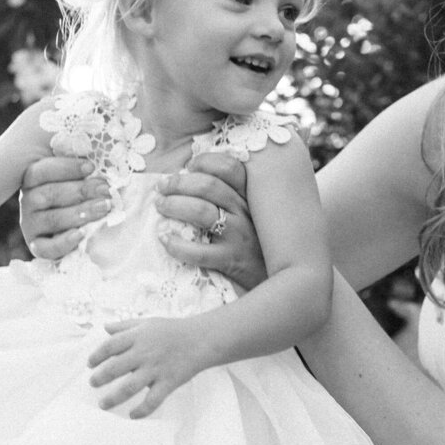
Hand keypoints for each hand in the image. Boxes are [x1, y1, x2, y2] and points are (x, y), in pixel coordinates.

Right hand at [19, 153, 110, 261]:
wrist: (78, 223)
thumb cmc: (81, 189)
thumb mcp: (79, 171)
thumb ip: (82, 160)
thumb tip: (95, 140)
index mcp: (33, 179)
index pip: (42, 171)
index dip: (66, 168)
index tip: (91, 166)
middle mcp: (28, 201)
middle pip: (50, 194)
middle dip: (81, 191)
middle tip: (105, 190)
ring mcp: (31, 224)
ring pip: (52, 219)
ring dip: (80, 213)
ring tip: (104, 207)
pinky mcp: (37, 246)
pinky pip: (46, 248)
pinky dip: (65, 242)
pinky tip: (82, 234)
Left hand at [87, 315, 208, 416]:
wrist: (201, 339)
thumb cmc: (172, 330)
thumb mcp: (147, 322)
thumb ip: (125, 326)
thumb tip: (105, 328)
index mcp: (138, 337)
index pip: (110, 346)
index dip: (97, 355)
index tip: (90, 364)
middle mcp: (145, 353)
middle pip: (116, 368)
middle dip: (101, 378)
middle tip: (92, 383)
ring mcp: (156, 369)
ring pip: (130, 387)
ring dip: (113, 398)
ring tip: (103, 404)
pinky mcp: (168, 382)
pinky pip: (153, 400)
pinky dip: (142, 410)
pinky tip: (132, 415)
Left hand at [154, 151, 266, 291]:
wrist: (284, 281)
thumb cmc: (260, 246)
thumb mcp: (254, 216)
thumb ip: (234, 198)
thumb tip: (195, 179)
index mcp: (250, 197)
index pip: (230, 167)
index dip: (206, 162)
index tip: (189, 167)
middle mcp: (246, 212)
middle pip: (208, 185)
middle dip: (179, 183)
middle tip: (161, 187)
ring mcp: (239, 236)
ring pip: (201, 211)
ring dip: (175, 205)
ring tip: (160, 207)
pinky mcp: (231, 261)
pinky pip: (200, 252)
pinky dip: (178, 245)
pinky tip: (165, 240)